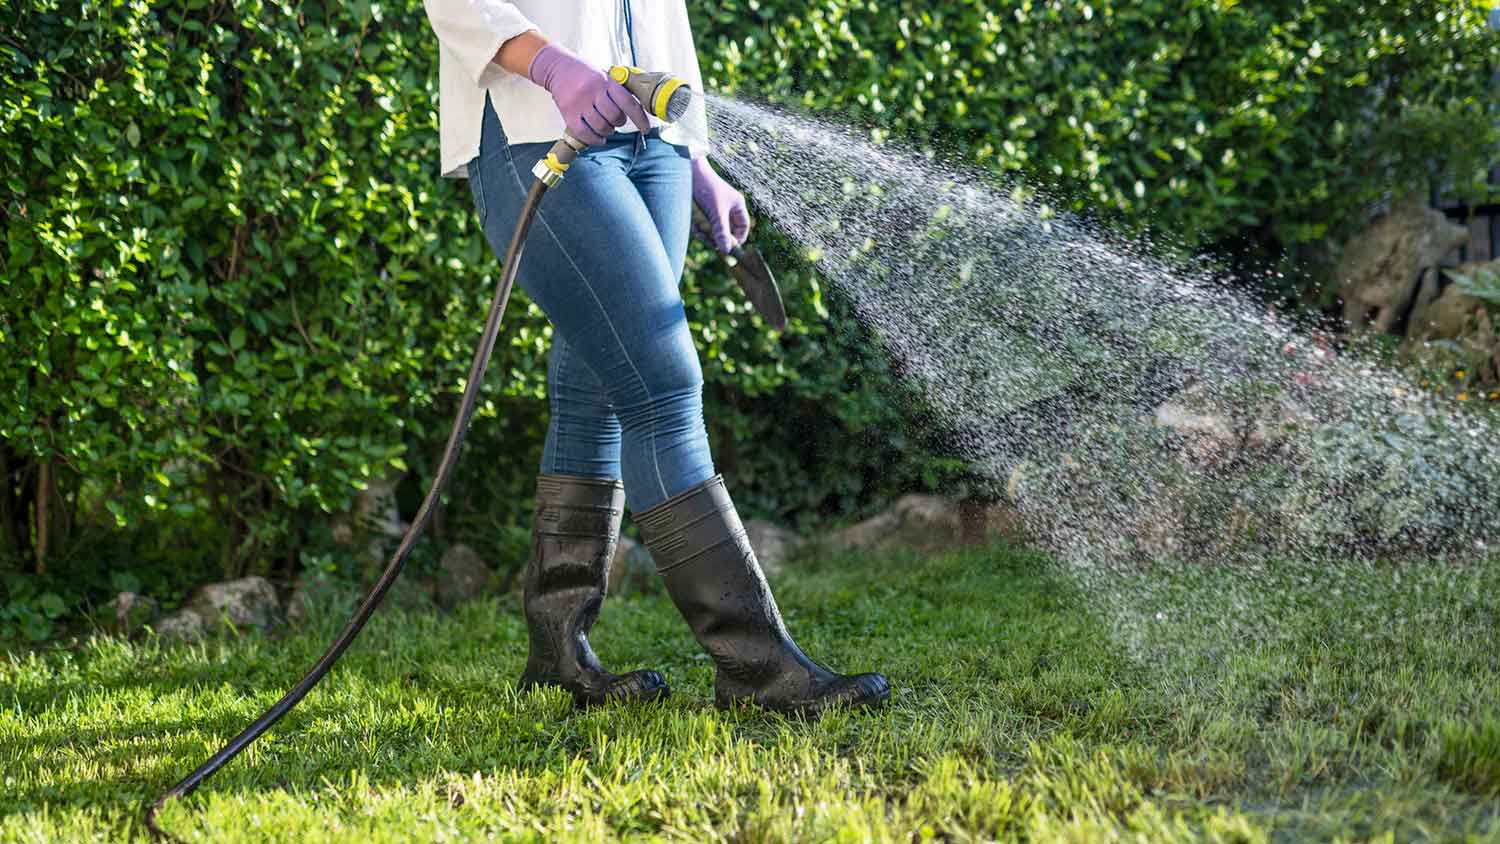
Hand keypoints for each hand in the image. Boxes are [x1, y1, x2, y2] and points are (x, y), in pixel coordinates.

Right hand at [528, 43, 649, 145]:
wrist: (557, 67)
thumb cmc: (584, 73)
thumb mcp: (604, 75)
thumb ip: (617, 90)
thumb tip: (636, 110)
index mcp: (606, 81)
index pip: (628, 103)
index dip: (640, 119)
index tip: (646, 128)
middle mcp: (594, 91)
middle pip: (615, 117)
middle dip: (619, 123)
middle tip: (615, 121)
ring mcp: (580, 103)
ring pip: (601, 127)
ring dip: (607, 132)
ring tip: (605, 127)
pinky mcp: (568, 113)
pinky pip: (585, 133)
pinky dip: (594, 139)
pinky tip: (598, 138)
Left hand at [691, 158, 750, 253]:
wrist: (687, 173)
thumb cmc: (707, 188)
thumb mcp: (716, 213)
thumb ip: (722, 232)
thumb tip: (727, 250)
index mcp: (736, 205)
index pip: (743, 226)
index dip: (738, 238)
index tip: (730, 247)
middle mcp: (726, 208)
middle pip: (726, 232)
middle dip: (718, 237)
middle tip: (711, 243)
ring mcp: (713, 210)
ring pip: (712, 231)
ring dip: (706, 232)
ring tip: (699, 228)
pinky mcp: (701, 212)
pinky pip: (702, 226)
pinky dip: (698, 227)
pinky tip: (693, 223)